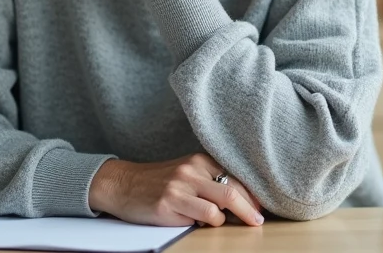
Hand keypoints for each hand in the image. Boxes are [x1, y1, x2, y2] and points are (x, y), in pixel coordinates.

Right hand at [88, 154, 264, 226]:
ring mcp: (180, 186)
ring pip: (222, 204)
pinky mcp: (169, 204)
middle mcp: (191, 169)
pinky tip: (203, 223)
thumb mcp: (186, 173)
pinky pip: (203, 217)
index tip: (260, 206)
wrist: (123, 184)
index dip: (251, 194)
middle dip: (250, 209)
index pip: (235, 175)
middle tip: (258, 221)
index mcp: (199, 159)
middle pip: (233, 190)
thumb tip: (243, 200)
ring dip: (231, 218)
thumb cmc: (158, 182)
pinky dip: (210, 223)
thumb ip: (210, 180)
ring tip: (232, 223)